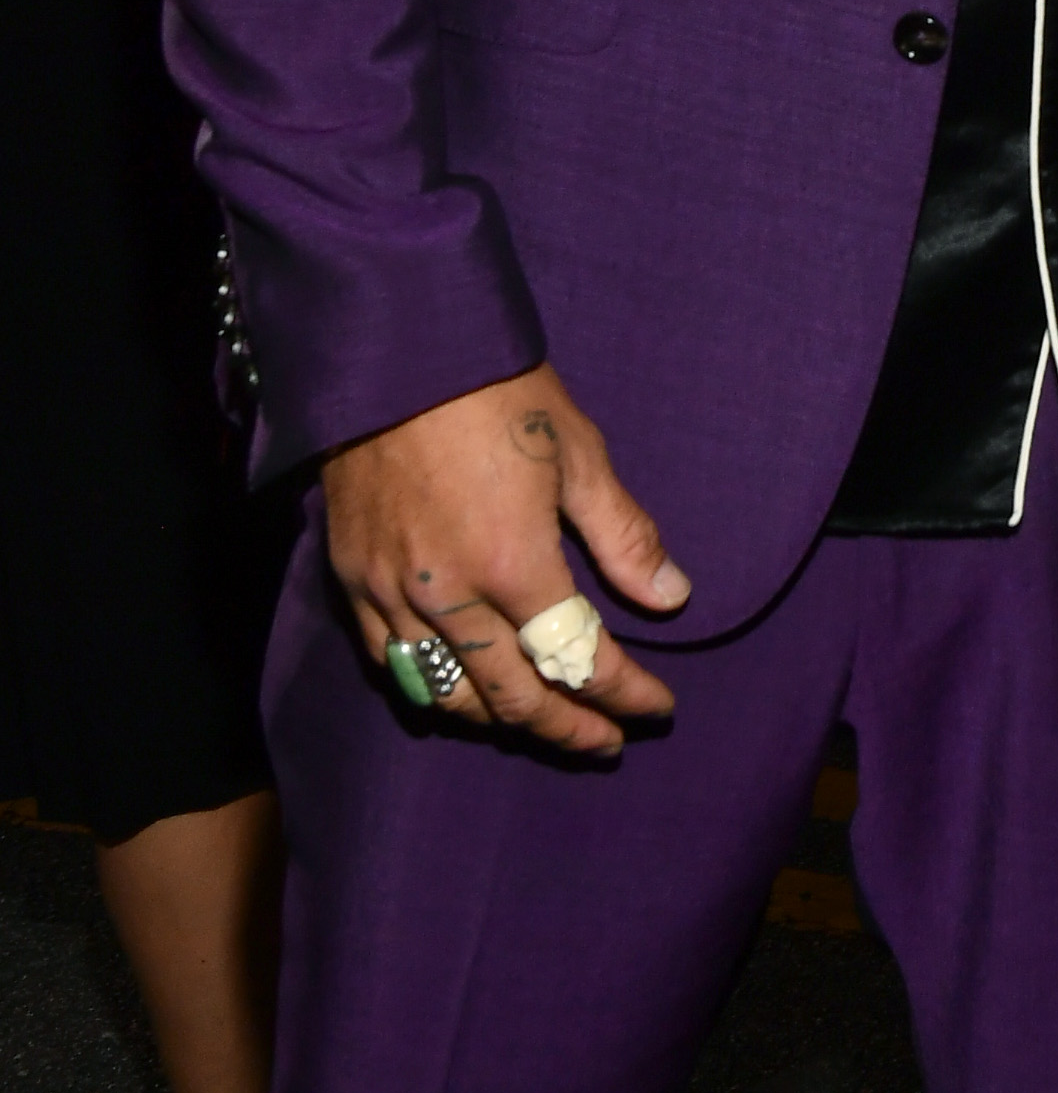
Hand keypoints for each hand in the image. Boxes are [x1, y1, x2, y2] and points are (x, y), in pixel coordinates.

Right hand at [323, 362, 688, 754]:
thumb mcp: (577, 452)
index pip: (579, 659)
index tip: (658, 710)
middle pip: (513, 700)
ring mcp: (390, 594)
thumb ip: (623, 535)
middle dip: (569, 729)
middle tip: (607, 742)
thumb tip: (672, 597)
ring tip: (543, 726)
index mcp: (510, 563)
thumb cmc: (495, 390)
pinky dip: (434, 694)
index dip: (625, 694)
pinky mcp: (351, 581)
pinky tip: (463, 694)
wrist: (393, 350)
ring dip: (502, 724)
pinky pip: (391, 665)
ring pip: (449, 698)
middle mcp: (446, 596)